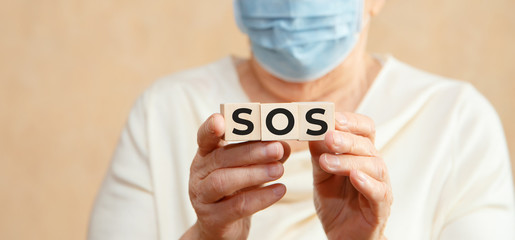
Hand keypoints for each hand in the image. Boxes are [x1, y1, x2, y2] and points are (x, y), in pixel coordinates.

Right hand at [181, 113, 290, 239]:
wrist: (222, 228)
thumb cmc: (236, 191)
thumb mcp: (248, 169)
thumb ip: (263, 155)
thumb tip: (284, 145)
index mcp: (206, 155)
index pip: (204, 138)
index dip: (210, 128)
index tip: (221, 120)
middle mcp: (199, 174)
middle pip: (220, 158)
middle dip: (250, 152)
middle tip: (277, 148)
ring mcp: (202, 197)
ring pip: (223, 182)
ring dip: (254, 174)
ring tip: (280, 170)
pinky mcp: (212, 219)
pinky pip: (236, 207)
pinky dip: (261, 198)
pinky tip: (279, 190)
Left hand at [309, 112, 391, 239]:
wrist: (343, 235)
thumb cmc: (336, 202)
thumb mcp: (321, 175)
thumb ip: (318, 154)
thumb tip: (312, 130)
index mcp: (361, 154)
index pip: (365, 128)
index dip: (351, 120)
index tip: (332, 117)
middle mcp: (374, 166)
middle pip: (367, 145)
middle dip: (346, 139)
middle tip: (327, 136)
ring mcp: (380, 186)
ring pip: (373, 166)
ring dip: (349, 161)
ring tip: (327, 161)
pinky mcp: (381, 207)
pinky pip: (379, 192)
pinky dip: (367, 183)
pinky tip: (354, 177)